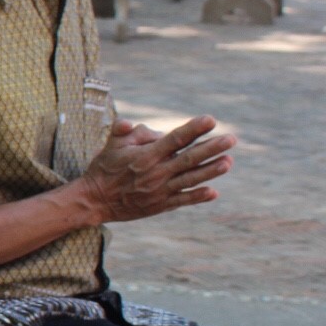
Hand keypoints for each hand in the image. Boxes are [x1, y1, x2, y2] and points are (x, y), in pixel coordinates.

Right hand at [77, 115, 233, 222]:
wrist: (94, 201)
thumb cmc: (103, 169)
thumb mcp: (109, 145)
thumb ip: (124, 130)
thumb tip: (135, 123)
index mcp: (145, 156)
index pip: (174, 139)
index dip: (193, 129)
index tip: (210, 120)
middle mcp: (155, 173)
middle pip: (189, 158)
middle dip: (211, 148)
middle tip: (231, 139)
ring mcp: (159, 190)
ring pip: (190, 179)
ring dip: (211, 171)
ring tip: (229, 162)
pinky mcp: (159, 205)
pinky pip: (182, 200)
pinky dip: (198, 197)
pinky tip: (213, 192)